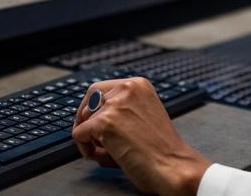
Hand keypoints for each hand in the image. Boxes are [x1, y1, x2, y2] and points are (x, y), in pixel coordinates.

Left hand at [72, 78, 209, 195]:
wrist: (172, 166)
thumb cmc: (161, 149)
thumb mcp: (143, 116)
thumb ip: (120, 111)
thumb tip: (89, 119)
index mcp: (139, 85)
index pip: (102, 88)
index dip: (95, 108)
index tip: (93, 121)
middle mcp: (127, 89)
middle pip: (90, 98)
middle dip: (86, 118)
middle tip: (90, 137)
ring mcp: (115, 105)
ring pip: (83, 118)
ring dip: (89, 136)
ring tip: (104, 151)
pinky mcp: (104, 122)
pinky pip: (78, 134)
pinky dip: (84, 148)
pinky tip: (101, 156)